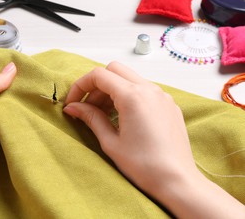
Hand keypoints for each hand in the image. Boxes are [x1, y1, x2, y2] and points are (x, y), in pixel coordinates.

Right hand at [63, 61, 244, 217]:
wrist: (177, 181)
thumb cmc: (145, 166)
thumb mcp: (111, 142)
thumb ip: (91, 118)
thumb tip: (73, 107)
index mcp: (133, 97)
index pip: (99, 75)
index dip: (80, 86)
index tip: (73, 102)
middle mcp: (150, 90)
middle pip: (114, 70)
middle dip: (96, 85)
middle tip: (87, 107)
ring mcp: (162, 96)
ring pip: (129, 78)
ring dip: (111, 90)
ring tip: (103, 115)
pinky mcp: (168, 105)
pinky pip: (143, 89)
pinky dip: (127, 96)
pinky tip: (122, 118)